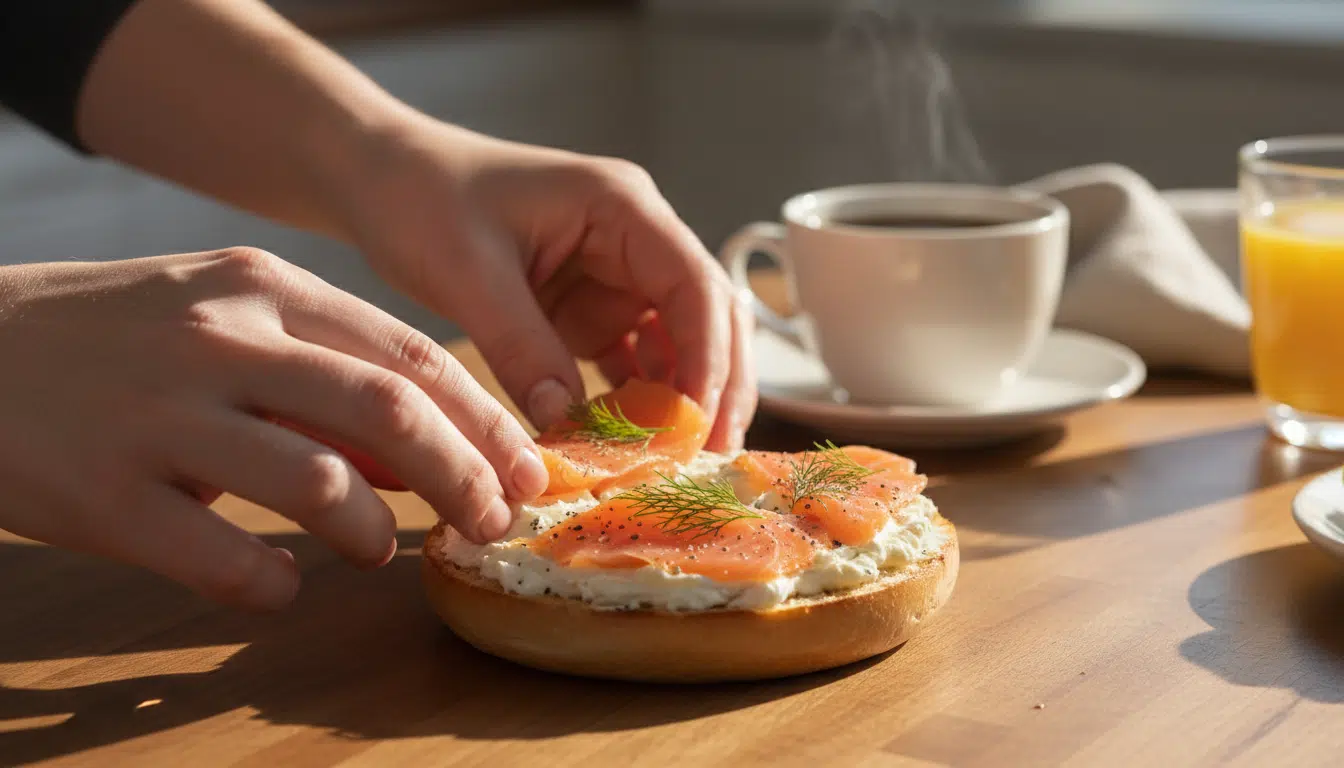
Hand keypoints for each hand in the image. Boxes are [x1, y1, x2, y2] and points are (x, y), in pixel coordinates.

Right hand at [0, 249, 547, 610]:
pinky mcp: (104, 492)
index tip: (528, 470)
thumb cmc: (118, 338)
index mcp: (262, 290)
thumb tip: (423, 456)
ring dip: (373, 530)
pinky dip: (271, 582)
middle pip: (388, 413)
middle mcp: (219, 340)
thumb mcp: (224, 321)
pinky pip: (221, 557)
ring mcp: (159, 414)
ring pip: (318, 483)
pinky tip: (281, 583)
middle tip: (494, 524)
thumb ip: (323, 377)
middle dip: (464, 478)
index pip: (412, 356)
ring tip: (379, 549)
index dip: (487, 422)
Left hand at [339, 121, 756, 451]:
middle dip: (717, 384)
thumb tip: (567, 427)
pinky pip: (632, 361)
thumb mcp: (469, 272)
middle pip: (707, 315)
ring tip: (682, 463)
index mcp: (622, 206)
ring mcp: (616, 276)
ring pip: (680, 343)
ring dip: (684, 399)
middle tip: (713, 455)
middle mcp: (635, 238)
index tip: (697, 422)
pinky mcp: (590, 309)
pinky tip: (632, 448)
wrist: (381, 179)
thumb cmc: (422, 198)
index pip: (694, 283)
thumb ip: (522, 347)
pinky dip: (638, 403)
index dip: (708, 356)